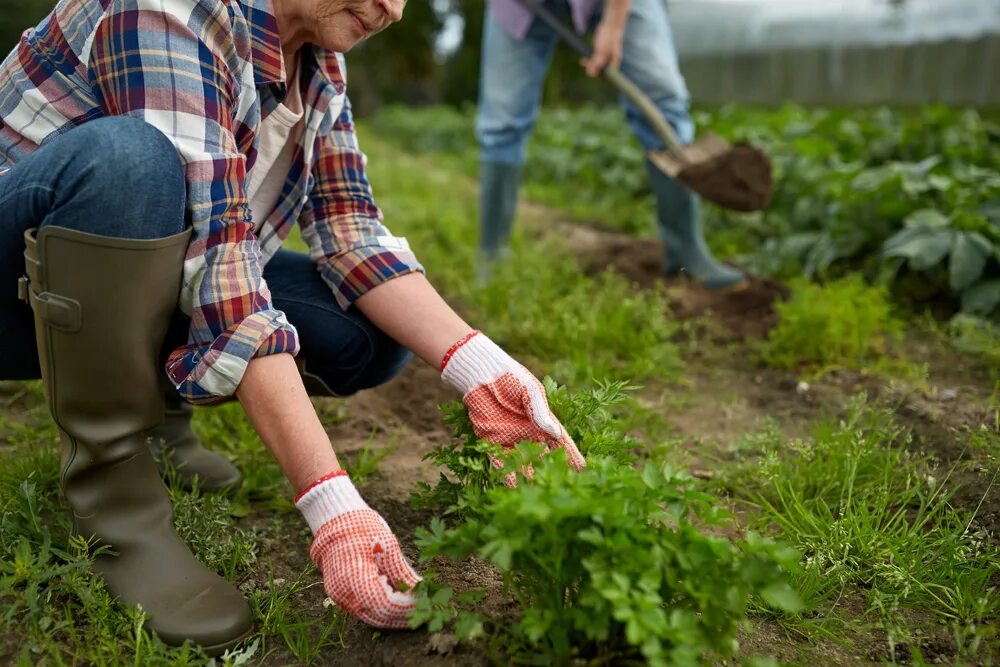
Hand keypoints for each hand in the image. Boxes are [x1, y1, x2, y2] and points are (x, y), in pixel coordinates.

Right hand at [297, 472, 420, 627]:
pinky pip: (364, 609)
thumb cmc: (362, 528)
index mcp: (354, 579)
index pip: (386, 605)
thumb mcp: (387, 545)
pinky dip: (382, 608)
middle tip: (424, 606)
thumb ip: (402, 571)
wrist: (335, 520)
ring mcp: (340, 597)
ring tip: (414, 605)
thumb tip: (420, 589)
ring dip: (394, 614)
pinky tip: (399, 601)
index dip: (408, 605)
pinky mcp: (342, 595)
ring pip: (372, 616)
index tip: (425, 599)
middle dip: (403, 614)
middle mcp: (344, 594)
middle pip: (379, 616)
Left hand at [440, 332, 585, 482]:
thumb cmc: (511, 378)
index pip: (560, 442)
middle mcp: (527, 433)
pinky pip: (499, 461)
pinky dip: (505, 473)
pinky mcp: (491, 441)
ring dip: (528, 476)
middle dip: (550, 471)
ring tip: (535, 493)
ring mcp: (510, 439)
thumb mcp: (530, 392)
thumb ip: (540, 413)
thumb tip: (555, 434)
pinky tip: (512, 485)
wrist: (482, 374)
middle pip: (542, 457)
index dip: (570, 455)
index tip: (582, 469)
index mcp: (541, 421)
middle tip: (559, 488)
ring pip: (521, 463)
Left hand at [582, 18, 625, 76]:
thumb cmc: (608, 38)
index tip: (590, 71)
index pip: (606, 75)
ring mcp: (605, 57)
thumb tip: (591, 73)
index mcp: (614, 64)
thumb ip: (597, 63)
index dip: (598, 75)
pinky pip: (594, 60)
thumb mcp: (602, 51)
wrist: (610, 25)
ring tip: (583, 61)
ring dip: (589, 65)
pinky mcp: (600, 52)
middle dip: (592, 70)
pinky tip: (583, 59)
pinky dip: (589, 60)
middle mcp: (610, 62)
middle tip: (585, 63)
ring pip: (596, 66)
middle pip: (600, 71)